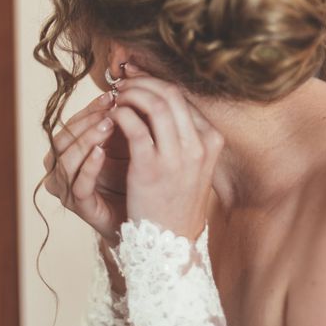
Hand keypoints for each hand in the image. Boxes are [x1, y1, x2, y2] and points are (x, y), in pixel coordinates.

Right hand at [42, 91, 129, 246]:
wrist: (145, 216)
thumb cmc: (135, 175)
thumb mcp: (128, 141)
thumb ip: (123, 118)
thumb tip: (131, 82)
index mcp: (71, 150)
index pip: (73, 123)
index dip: (90, 107)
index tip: (112, 94)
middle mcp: (62, 168)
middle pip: (63, 138)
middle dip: (88, 120)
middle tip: (112, 107)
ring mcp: (68, 188)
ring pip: (65, 159)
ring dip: (87, 138)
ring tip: (109, 124)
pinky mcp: (80, 206)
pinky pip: (77, 184)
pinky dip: (89, 166)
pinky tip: (102, 152)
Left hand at [110, 64, 224, 240]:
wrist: (171, 243)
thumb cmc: (178, 202)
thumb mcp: (196, 166)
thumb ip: (187, 136)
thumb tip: (165, 105)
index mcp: (211, 141)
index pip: (185, 98)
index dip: (158, 84)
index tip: (141, 82)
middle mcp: (198, 145)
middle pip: (172, 94)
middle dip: (144, 82)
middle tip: (125, 84)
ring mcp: (177, 156)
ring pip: (154, 104)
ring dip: (131, 94)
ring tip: (118, 97)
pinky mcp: (150, 167)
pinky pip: (134, 126)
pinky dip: (121, 114)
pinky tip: (113, 116)